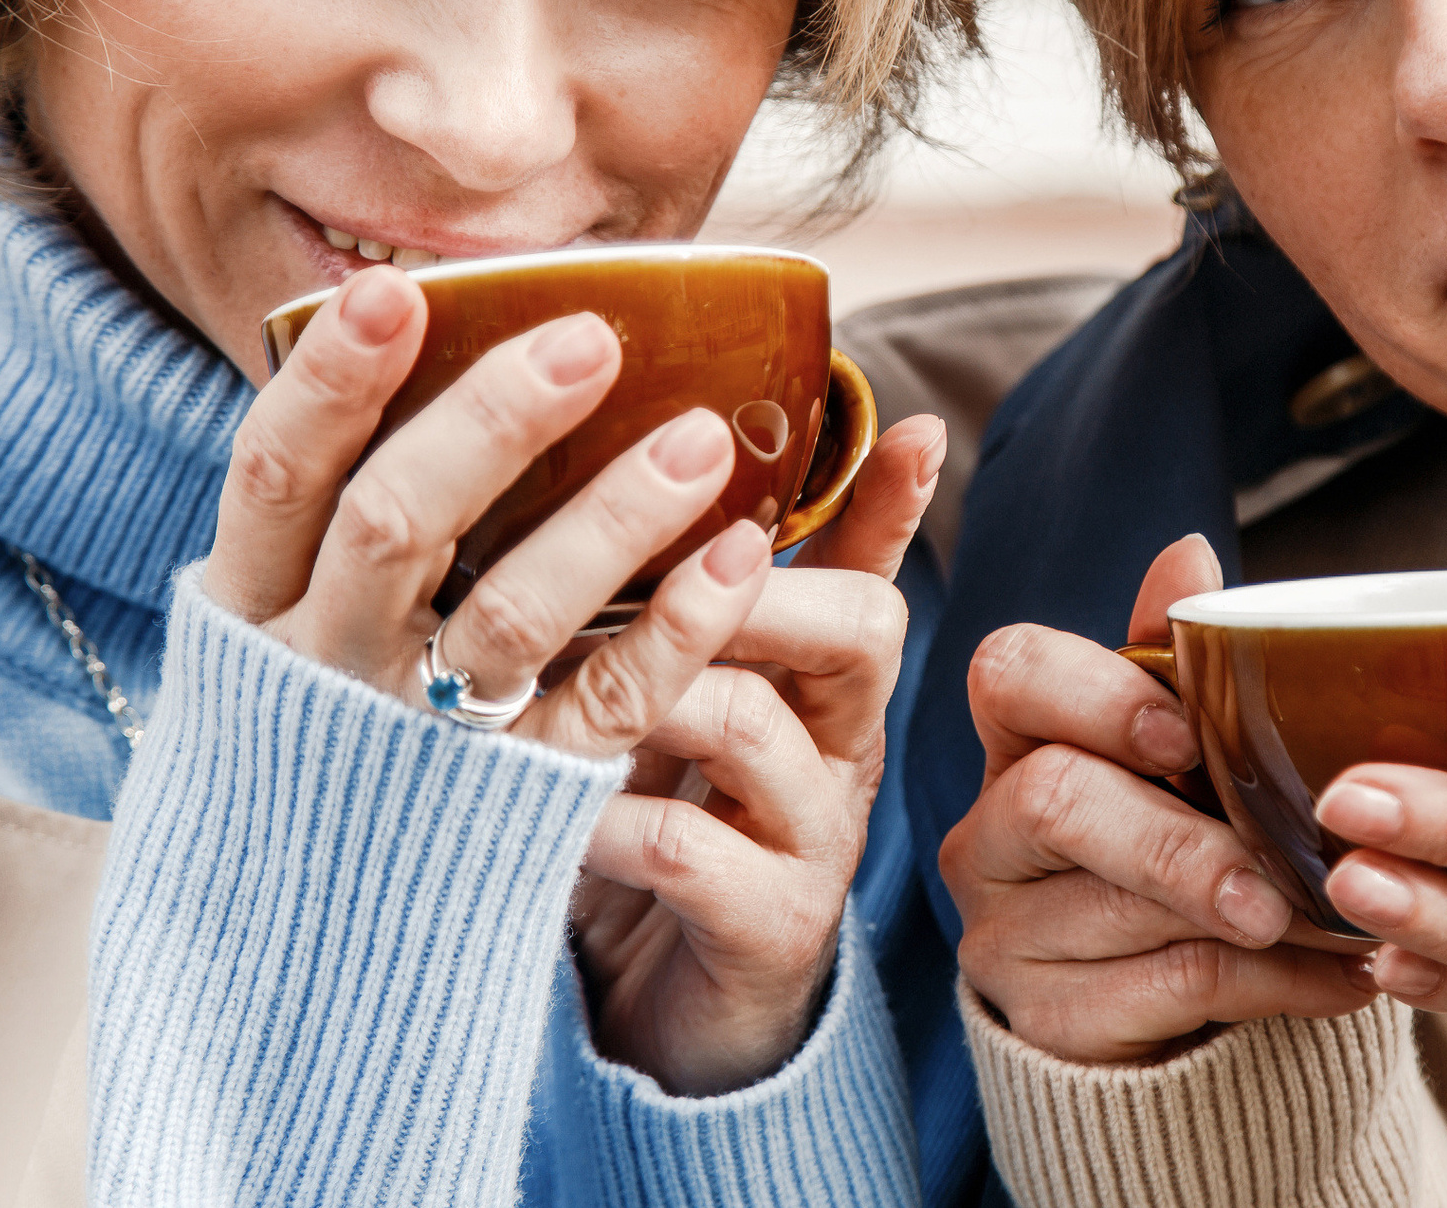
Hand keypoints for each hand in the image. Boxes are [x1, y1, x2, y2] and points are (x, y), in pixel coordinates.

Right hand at [205, 265, 773, 758]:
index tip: (397, 292)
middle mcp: (322, 668)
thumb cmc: (317, 722)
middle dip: (491, 424)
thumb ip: (332, 505)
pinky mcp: (516, 797)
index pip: (275, 474)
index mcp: (255, 605)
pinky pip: (602, 708)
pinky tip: (742, 554)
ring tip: (700, 436)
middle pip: (393, 526)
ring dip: (610, 519)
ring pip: (510, 618)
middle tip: (590, 338)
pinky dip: (676, 628)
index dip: (330, 382)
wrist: (304, 941)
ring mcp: (419, 739)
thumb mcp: (282, 617)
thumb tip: (410, 325)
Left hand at [571, 415, 944, 1094]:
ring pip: (754, 722)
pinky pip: (686, 847)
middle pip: (858, 628)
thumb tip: (672, 467)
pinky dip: (601, 812)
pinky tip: (531, 796)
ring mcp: (812, 840)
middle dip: (745, 576)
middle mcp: (836, 749)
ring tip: (546, 662)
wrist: (671, 1019)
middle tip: (642, 549)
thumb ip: (689, 596)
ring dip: (647, 679)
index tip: (915, 427)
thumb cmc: (663, 821)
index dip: (892, 501)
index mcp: (821, 681)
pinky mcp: (766, 928)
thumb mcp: (686, 698)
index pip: (874, 566)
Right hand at [942, 536, 1377, 1063]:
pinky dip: (1272, 984)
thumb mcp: (1180, 753)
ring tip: (1346, 919)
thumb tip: (1188, 553)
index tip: (1183, 734)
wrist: (1161, 1005)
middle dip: (1177, 840)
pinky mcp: (1046, 1019)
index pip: (1010, 676)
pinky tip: (1342, 979)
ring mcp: (1005, 932)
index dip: (1094, 695)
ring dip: (1251, 919)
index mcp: (1022, 739)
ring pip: (1116, 909)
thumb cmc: (1176, 839)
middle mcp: (989, 832)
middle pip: (1054, 803)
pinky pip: (1164, 993)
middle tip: (1275, 873)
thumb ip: (1177, 664)